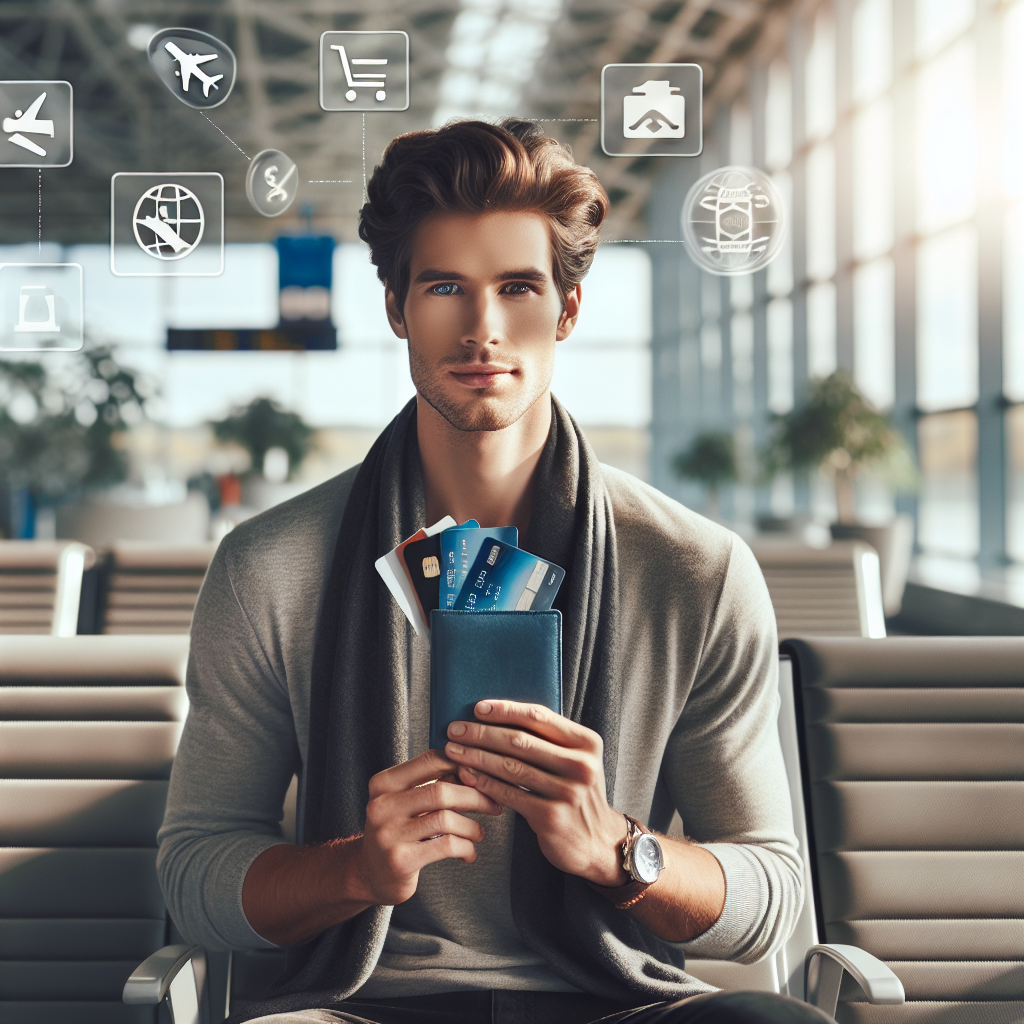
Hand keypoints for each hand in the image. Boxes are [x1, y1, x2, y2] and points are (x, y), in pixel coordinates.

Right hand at [354, 748, 504, 905]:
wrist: (369, 873)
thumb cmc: (397, 830)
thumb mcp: (406, 801)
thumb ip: (433, 783)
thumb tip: (474, 770)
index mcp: (384, 783)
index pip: (430, 760)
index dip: (462, 765)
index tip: (481, 776)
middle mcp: (382, 805)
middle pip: (441, 791)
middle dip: (475, 797)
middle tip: (493, 805)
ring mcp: (389, 833)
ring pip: (446, 819)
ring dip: (472, 826)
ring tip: (479, 833)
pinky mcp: (400, 860)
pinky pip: (446, 845)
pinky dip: (465, 847)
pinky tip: (469, 853)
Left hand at [444, 701, 627, 886]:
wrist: (597, 842)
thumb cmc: (577, 793)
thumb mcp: (576, 761)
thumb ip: (549, 740)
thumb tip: (498, 717)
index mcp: (587, 743)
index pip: (539, 717)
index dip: (505, 710)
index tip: (478, 708)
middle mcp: (581, 765)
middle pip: (521, 741)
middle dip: (482, 733)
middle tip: (455, 728)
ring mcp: (568, 792)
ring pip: (511, 767)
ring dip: (477, 756)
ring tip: (453, 750)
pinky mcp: (551, 817)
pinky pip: (509, 794)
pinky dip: (484, 782)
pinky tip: (466, 775)